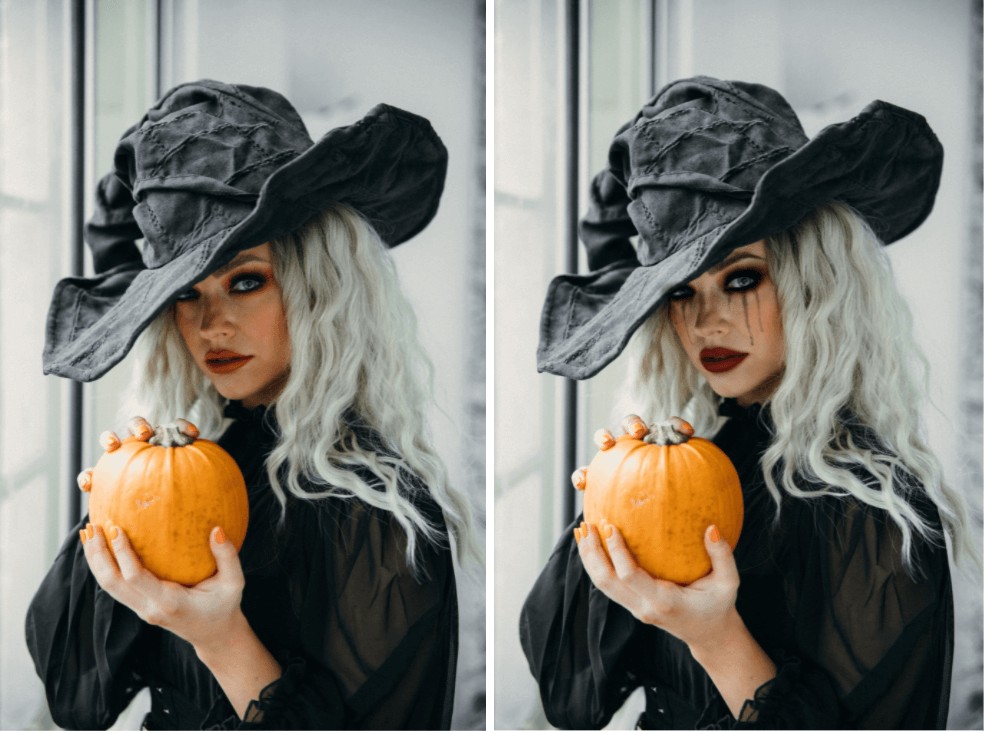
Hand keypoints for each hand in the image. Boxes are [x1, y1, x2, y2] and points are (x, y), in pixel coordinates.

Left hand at [80, 522, 245, 653]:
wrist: (214, 635)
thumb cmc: (225, 606)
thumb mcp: (234, 582)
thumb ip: (227, 556)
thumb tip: (216, 529)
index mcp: (170, 602)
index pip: (136, 577)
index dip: (122, 553)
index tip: (115, 528)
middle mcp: (150, 608)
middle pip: (111, 583)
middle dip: (98, 554)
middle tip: (92, 526)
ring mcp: (141, 609)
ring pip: (108, 586)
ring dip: (95, 560)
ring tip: (88, 533)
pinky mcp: (139, 606)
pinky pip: (114, 586)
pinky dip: (103, 566)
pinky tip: (101, 547)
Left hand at [574, 520, 740, 653]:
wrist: (709, 635)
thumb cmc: (719, 606)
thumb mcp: (728, 583)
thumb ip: (722, 556)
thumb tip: (710, 528)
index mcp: (664, 602)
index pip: (630, 576)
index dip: (616, 552)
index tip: (609, 526)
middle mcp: (643, 607)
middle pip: (605, 582)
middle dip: (592, 553)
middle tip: (586, 524)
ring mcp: (635, 608)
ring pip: (601, 585)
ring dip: (589, 557)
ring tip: (582, 529)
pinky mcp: (632, 604)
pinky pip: (607, 584)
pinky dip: (596, 563)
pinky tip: (592, 543)